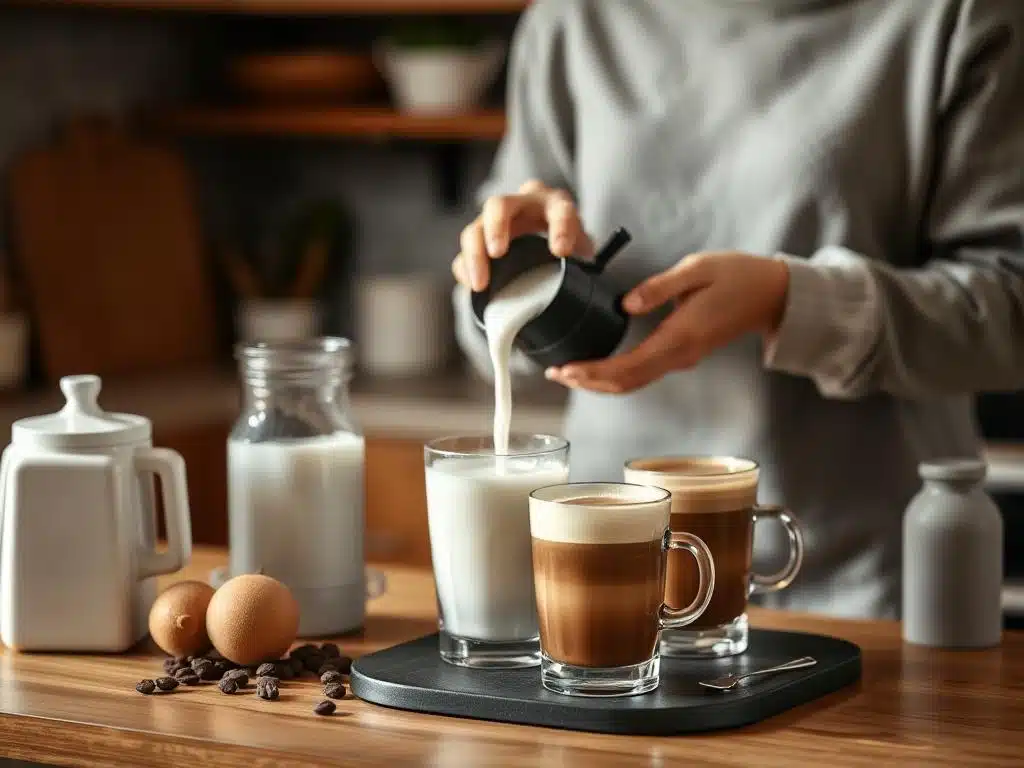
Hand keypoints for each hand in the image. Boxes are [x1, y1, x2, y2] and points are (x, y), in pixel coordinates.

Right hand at [452, 180, 592, 291]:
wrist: (552, 245)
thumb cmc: (569, 250)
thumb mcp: (582, 254)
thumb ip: (585, 266)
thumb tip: (588, 294)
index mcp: (556, 206)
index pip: (560, 211)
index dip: (561, 228)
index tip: (561, 251)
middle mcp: (522, 205)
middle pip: (500, 205)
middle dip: (497, 227)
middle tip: (498, 252)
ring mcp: (496, 220)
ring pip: (476, 227)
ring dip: (475, 253)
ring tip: (480, 281)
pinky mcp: (481, 238)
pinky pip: (467, 250)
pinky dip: (466, 267)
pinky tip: (472, 284)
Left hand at [545, 251, 789, 393]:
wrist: (772, 294)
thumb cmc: (737, 276)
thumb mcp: (697, 269)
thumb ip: (660, 287)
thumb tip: (626, 304)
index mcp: (679, 337)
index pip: (627, 367)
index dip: (593, 373)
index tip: (566, 370)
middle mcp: (679, 356)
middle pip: (625, 383)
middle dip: (588, 382)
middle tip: (555, 373)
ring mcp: (681, 358)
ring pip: (633, 382)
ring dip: (599, 381)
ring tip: (568, 372)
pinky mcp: (682, 354)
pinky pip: (643, 373)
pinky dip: (615, 374)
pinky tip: (596, 366)